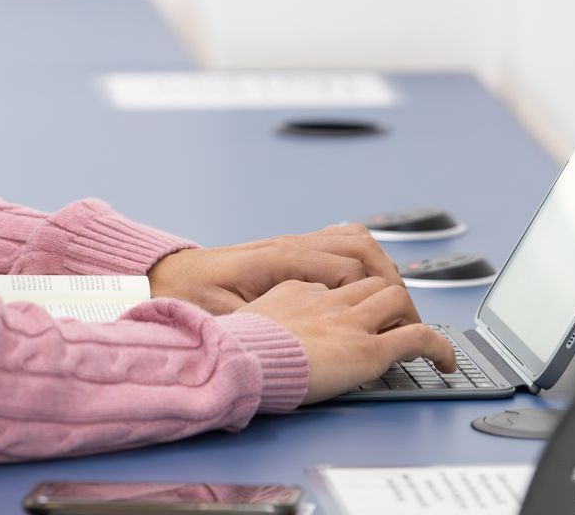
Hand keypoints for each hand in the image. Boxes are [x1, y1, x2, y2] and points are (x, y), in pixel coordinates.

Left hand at [147, 223, 405, 314]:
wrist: (169, 277)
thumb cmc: (192, 297)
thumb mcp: (226, 317)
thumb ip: (265, 322)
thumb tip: (299, 335)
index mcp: (280, 259)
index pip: (348, 264)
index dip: (379, 291)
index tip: (396, 322)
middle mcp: (291, 245)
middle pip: (360, 246)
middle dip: (390, 279)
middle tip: (405, 316)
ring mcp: (293, 245)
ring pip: (354, 239)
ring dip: (380, 267)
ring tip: (393, 303)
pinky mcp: (291, 252)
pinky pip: (340, 244)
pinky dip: (363, 263)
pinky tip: (366, 290)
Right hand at [241, 276, 456, 402]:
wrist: (239, 357)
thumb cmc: (234, 345)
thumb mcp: (242, 317)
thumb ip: (265, 313)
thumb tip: (267, 326)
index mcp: (297, 289)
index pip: (338, 280)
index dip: (354, 293)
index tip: (358, 310)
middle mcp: (328, 300)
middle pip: (372, 281)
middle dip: (388, 297)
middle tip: (396, 321)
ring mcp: (349, 323)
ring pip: (396, 298)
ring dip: (410, 314)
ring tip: (418, 337)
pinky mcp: (367, 350)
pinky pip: (416, 338)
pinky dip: (439, 347)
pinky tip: (446, 362)